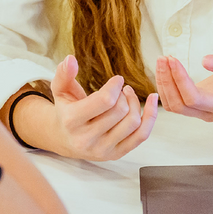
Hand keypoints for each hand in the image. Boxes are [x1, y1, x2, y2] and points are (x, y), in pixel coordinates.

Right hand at [31, 55, 157, 160]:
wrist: (65, 139)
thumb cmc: (66, 111)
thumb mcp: (60, 91)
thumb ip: (63, 74)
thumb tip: (70, 60)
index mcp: (72, 121)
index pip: (104, 101)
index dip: (115, 86)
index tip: (117, 80)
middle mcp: (86, 139)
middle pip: (120, 111)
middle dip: (123, 95)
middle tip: (121, 89)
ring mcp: (102, 149)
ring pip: (133, 123)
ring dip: (135, 103)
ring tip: (128, 96)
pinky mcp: (116, 154)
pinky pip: (141, 136)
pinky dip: (150, 117)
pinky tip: (152, 102)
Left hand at [155, 55, 212, 120]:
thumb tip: (205, 60)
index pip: (193, 98)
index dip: (179, 79)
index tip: (173, 59)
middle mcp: (209, 112)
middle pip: (178, 104)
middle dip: (167, 81)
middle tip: (164, 57)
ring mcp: (201, 110)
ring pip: (172, 104)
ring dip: (164, 83)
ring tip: (162, 59)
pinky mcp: (195, 104)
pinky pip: (174, 100)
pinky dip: (166, 85)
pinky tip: (166, 68)